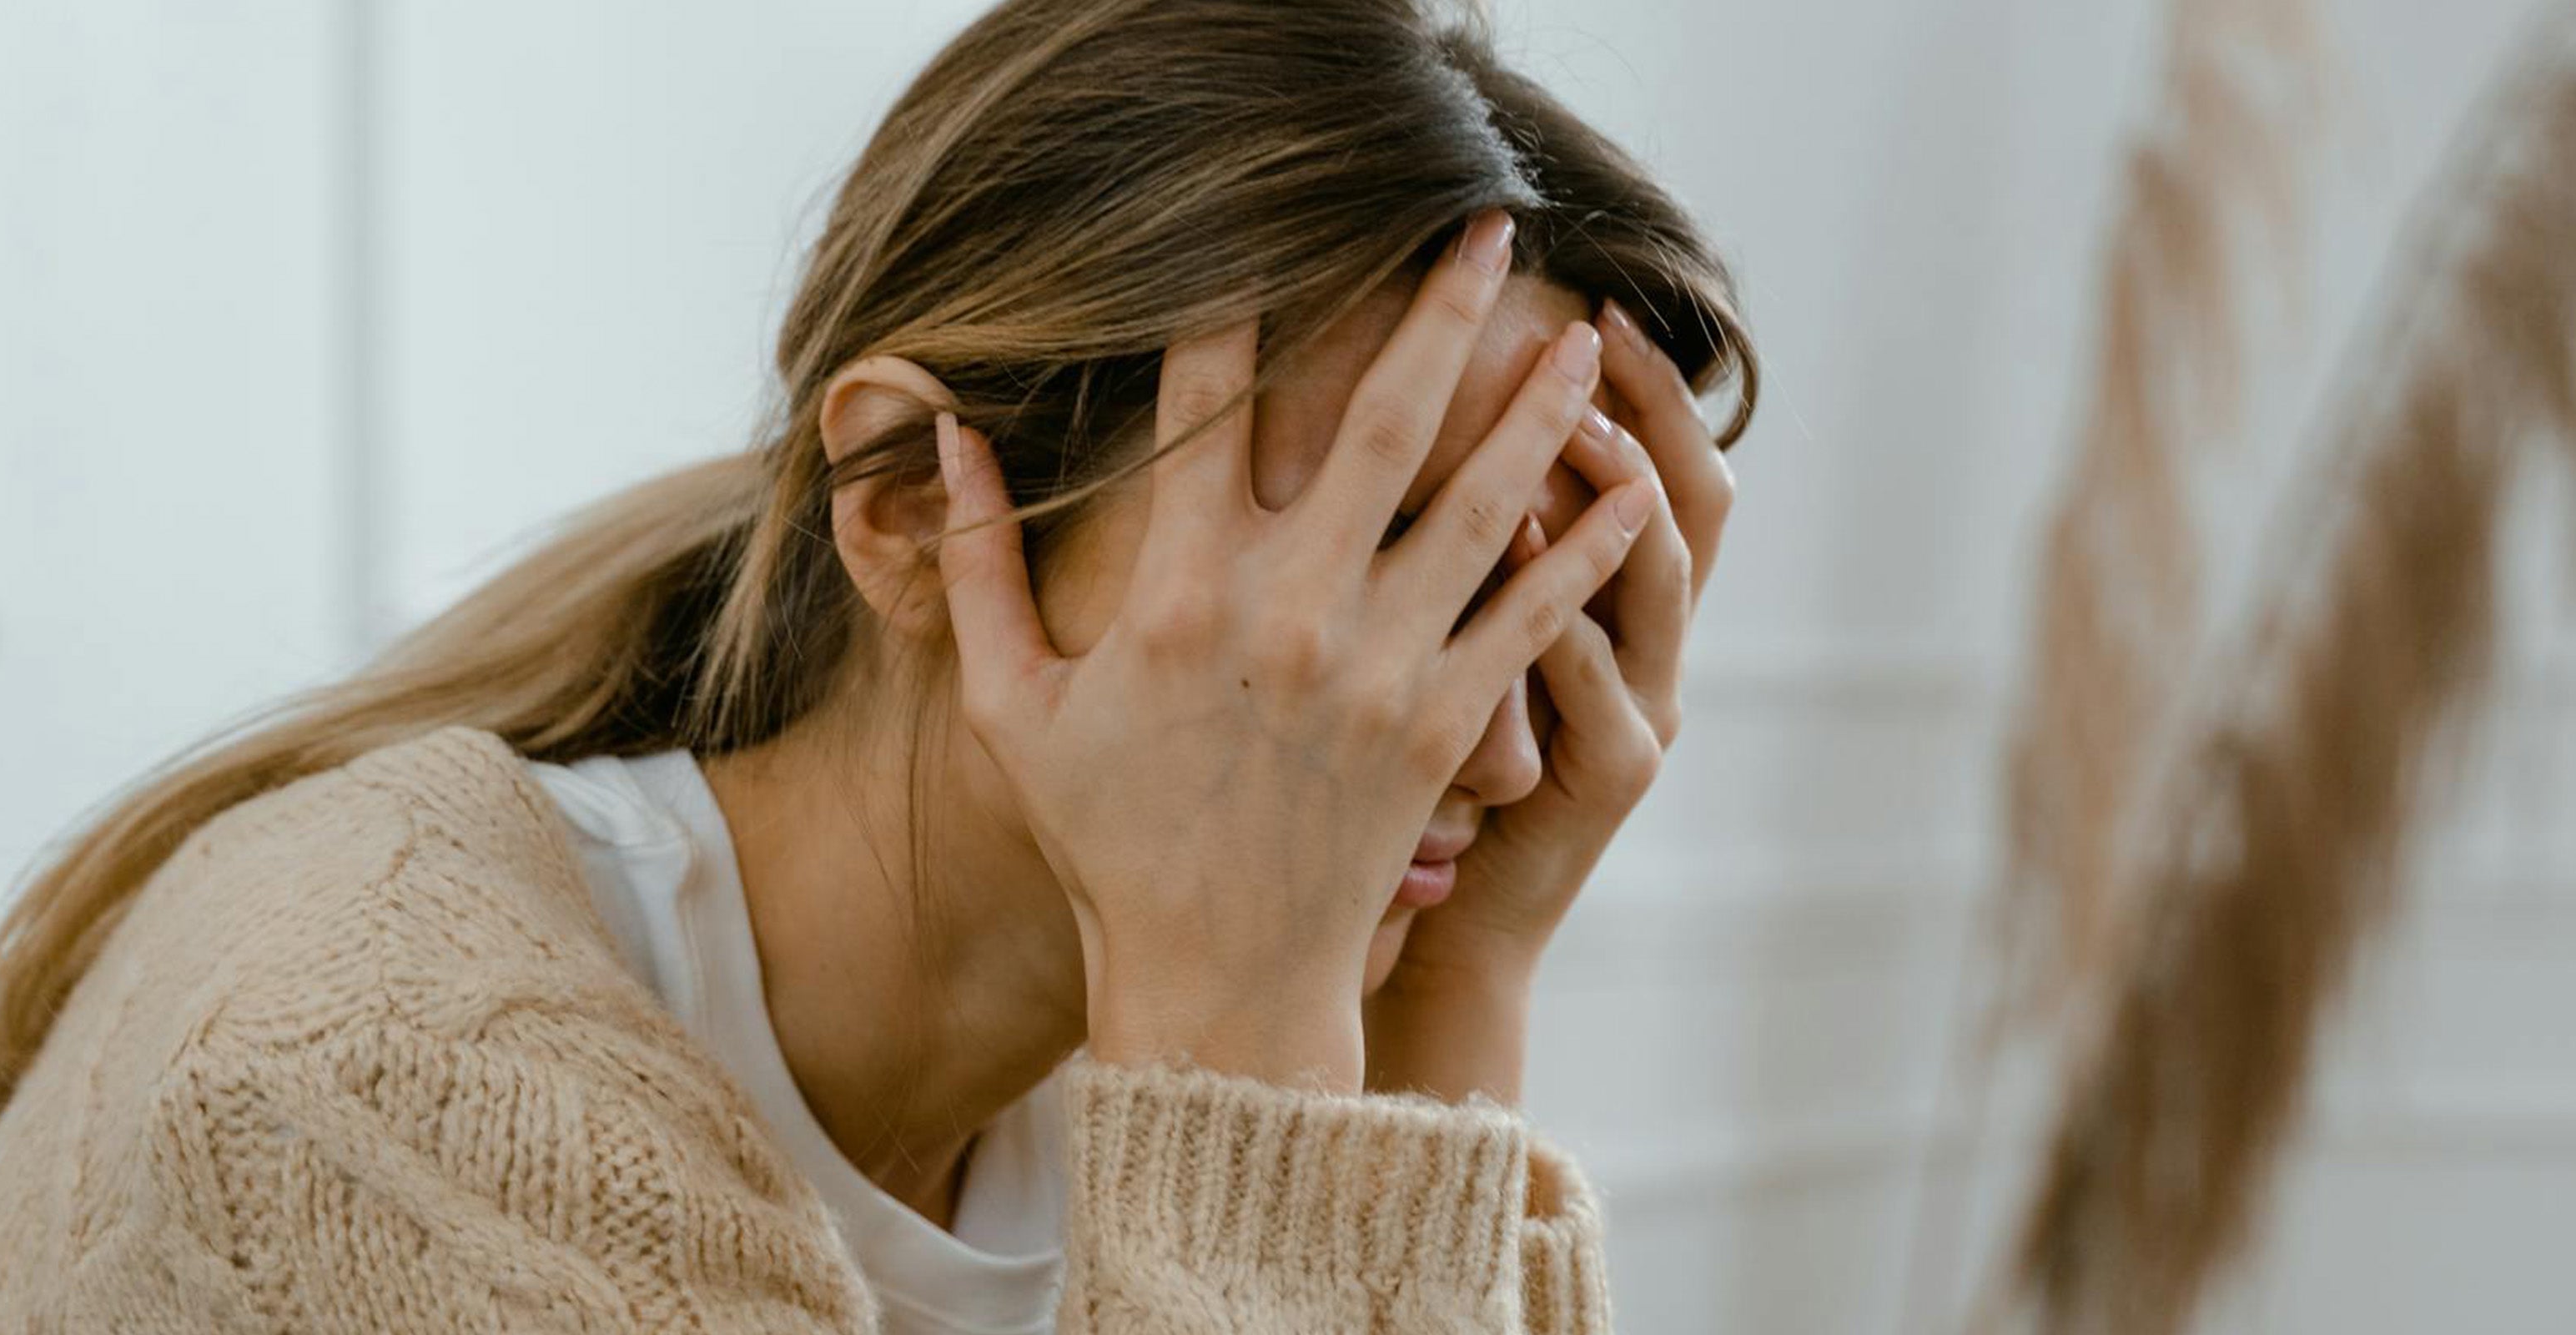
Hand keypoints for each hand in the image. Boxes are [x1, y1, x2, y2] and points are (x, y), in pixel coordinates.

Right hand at [930, 213, 1658, 1091]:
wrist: (1217, 980)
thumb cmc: (1108, 840)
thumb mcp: (1011, 707)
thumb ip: (974, 569)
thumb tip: (946, 439)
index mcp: (1179, 591)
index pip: (1208, 404)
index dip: (1235, 303)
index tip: (1266, 226)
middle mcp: (1291, 608)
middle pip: (1383, 419)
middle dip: (1440, 311)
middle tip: (1487, 225)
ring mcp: (1381, 665)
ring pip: (1482, 501)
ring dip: (1536, 406)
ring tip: (1582, 330)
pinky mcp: (1446, 724)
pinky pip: (1533, 615)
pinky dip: (1588, 549)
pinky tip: (1630, 485)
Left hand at [1366, 297, 1733, 1102]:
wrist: (1430, 932)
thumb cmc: (1409, 783)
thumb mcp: (1442, 649)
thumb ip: (1443, 545)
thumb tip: (1393, 411)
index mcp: (1609, 603)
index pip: (1648, 463)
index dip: (1641, 383)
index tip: (1589, 295)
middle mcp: (1646, 646)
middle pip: (1690, 496)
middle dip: (1650, 406)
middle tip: (1596, 324)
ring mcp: (1639, 710)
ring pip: (1658, 578)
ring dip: (1618, 492)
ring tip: (1570, 419)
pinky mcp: (1606, 776)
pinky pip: (1599, 680)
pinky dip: (1568, 611)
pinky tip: (1525, 549)